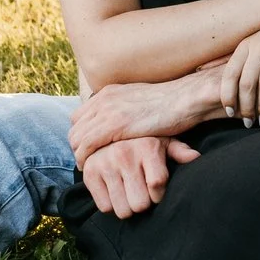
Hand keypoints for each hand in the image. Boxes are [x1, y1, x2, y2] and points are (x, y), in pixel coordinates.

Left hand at [69, 75, 214, 160]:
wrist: (185, 99)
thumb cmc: (171, 105)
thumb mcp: (141, 101)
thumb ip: (127, 109)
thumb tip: (124, 120)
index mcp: (110, 92)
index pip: (80, 114)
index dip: (82, 132)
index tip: (89, 147)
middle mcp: (104, 99)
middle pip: (75, 125)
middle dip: (77, 144)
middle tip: (86, 159)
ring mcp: (108, 111)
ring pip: (77, 136)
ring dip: (78, 153)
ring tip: (87, 166)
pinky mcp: (114, 126)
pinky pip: (87, 145)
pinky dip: (84, 158)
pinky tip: (90, 167)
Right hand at [81, 135, 198, 218]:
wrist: (105, 131)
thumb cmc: (141, 141)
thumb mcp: (162, 140)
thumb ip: (178, 151)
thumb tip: (196, 157)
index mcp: (147, 148)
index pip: (157, 185)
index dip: (159, 195)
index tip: (157, 192)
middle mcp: (125, 155)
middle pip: (140, 204)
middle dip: (143, 203)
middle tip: (141, 194)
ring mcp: (105, 165)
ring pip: (123, 209)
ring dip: (128, 207)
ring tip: (128, 194)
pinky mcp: (90, 174)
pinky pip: (105, 207)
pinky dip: (111, 205)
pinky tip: (114, 192)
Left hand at [220, 18, 259, 125]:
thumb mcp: (249, 40)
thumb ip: (226, 56)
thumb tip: (200, 69)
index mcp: (244, 45)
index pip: (230, 74)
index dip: (228, 96)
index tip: (230, 112)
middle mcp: (257, 45)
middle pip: (247, 82)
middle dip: (246, 107)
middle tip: (248, 122)